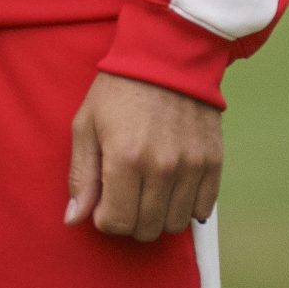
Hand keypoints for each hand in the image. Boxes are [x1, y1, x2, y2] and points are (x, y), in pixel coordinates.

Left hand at [65, 71, 220, 240]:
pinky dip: (185, 207)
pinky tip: (170, 187)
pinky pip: (202, 210)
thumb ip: (81, 176)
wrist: (166, 58)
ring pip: (174, 224)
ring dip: (157, 216)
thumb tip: (74, 219)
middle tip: (124, 196)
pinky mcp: (214, 163)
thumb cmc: (117, 91)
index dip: (105, 219)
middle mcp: (162, 167)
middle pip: (146, 229)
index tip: (103, 202)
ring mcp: (191, 166)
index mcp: (124, 158)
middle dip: (130, 220)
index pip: (116, 222)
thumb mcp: (85, 125)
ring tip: (146, 190)